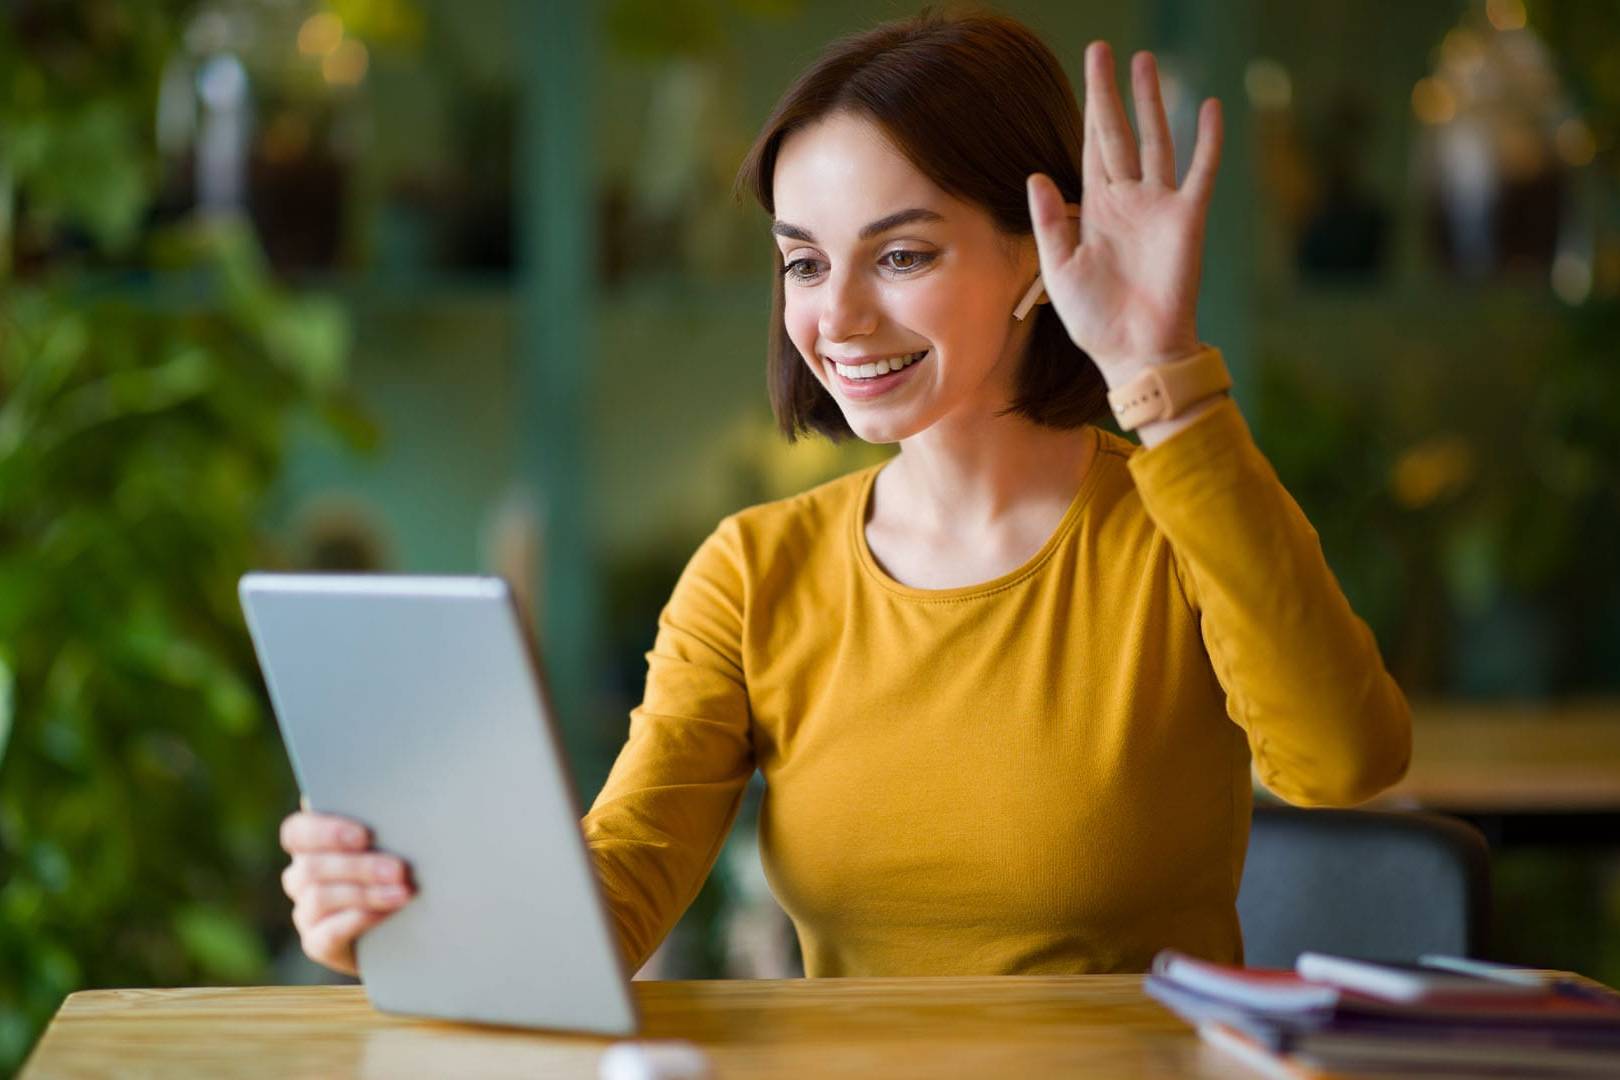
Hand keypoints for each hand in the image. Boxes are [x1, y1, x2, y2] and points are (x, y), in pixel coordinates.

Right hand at [280, 803, 414, 976]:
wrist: (405, 924)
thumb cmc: (396, 870)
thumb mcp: (390, 846)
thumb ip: (383, 832)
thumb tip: (403, 820)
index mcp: (311, 845)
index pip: (297, 832)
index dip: (325, 832)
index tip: (363, 835)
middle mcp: (301, 878)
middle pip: (312, 867)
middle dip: (359, 866)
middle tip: (398, 869)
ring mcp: (306, 912)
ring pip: (320, 897)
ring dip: (366, 893)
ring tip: (403, 893)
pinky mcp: (317, 943)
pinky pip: (329, 933)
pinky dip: (359, 920)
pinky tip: (387, 913)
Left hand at [1026, 42, 1222, 380]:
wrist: (1134, 353)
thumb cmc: (1096, 321)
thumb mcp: (1059, 270)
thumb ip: (1049, 223)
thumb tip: (1035, 175)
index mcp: (1096, 209)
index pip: (1089, 148)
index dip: (1087, 111)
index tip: (1084, 76)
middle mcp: (1128, 200)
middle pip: (1117, 133)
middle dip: (1109, 92)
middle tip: (1102, 49)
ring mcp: (1159, 207)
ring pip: (1155, 140)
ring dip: (1151, 103)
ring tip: (1145, 63)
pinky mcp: (1187, 220)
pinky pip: (1199, 172)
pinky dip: (1206, 140)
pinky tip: (1209, 107)